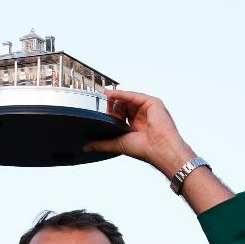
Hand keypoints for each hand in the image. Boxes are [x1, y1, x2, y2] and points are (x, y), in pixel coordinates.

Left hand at [82, 90, 196, 177]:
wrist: (159, 149)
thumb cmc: (144, 149)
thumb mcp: (117, 144)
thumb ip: (101, 144)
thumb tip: (85, 147)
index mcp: (136, 127)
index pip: (120, 116)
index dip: (109, 113)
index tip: (98, 111)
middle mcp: (142, 117)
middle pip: (123, 106)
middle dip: (111, 105)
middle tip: (99, 104)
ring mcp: (148, 109)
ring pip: (128, 99)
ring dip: (114, 98)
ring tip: (103, 96)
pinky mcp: (152, 103)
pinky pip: (133, 95)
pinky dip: (121, 94)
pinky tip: (110, 94)